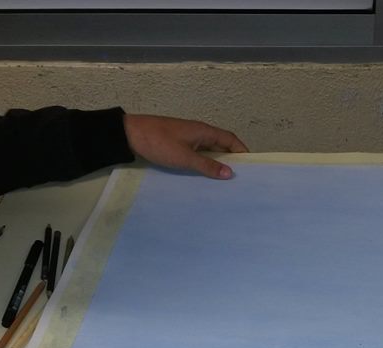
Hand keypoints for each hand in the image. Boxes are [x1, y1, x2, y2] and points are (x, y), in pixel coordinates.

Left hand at [123, 114, 248, 178]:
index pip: (230, 139)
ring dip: (217, 162)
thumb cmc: (159, 143)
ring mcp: (189, 137)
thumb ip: (207, 166)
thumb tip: (230, 174)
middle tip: (239, 178)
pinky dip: (205, 162)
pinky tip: (204, 175)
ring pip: (210, 150)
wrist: (131, 134)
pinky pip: (199, 152)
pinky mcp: (179, 143)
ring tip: (224, 180)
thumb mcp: (185, 157)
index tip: (251, 166)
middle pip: (222, 145)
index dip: (242, 151)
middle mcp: (199, 132)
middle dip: (232, 159)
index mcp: (204, 131)